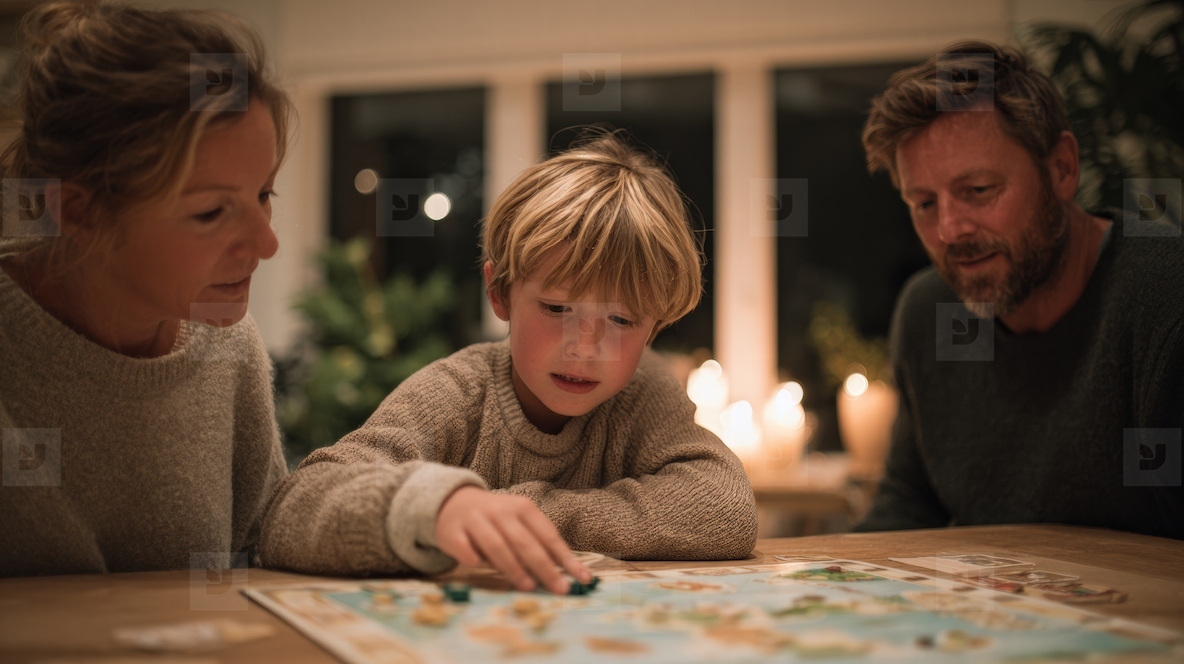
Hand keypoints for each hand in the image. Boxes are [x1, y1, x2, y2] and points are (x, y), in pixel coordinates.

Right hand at [434, 486, 591, 593]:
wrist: (452, 501)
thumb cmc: (495, 518)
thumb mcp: (519, 521)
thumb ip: (537, 542)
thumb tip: (562, 572)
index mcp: (522, 507)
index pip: (547, 534)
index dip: (565, 557)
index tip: (581, 577)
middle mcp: (500, 511)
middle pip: (525, 542)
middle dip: (544, 567)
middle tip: (558, 588)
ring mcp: (475, 520)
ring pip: (497, 545)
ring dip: (514, 567)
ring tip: (528, 586)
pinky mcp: (453, 532)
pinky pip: (465, 549)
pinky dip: (474, 558)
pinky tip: (480, 567)